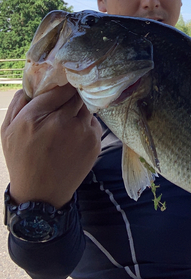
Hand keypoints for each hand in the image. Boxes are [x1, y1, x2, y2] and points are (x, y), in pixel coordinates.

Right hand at [1, 85, 101, 207]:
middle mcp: (62, 122)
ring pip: (86, 107)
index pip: (59, 88)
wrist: (41, 195)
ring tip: (68, 123)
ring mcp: (81, 132)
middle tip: (64, 105)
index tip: (61, 88)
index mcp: (36, 117)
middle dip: (71, 98)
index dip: (61, 87)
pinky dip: (86, 124)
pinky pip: (94, 122)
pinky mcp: (94, 143)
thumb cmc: (21, 159)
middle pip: (76, 95)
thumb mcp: (7, 131)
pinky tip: (75, 135)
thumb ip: (18, 103)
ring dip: (79, 111)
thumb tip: (33, 84)